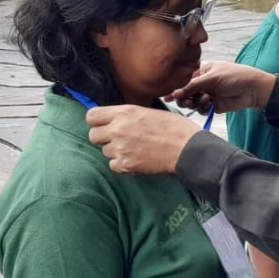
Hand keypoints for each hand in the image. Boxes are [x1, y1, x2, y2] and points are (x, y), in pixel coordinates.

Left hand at [86, 106, 201, 174]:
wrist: (187, 148)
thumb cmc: (174, 127)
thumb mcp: (148, 111)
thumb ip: (127, 115)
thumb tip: (114, 119)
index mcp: (124, 113)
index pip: (91, 116)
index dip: (97, 121)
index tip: (104, 124)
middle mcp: (118, 130)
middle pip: (93, 136)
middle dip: (103, 138)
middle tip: (119, 138)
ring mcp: (120, 148)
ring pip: (105, 151)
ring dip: (115, 151)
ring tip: (134, 148)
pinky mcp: (126, 165)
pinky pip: (113, 165)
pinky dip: (122, 164)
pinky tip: (136, 158)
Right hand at [166, 62, 276, 112]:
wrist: (253, 89)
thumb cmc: (234, 76)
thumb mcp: (212, 78)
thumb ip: (192, 86)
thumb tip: (174, 94)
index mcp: (201, 71)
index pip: (184, 80)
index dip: (175, 89)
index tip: (167, 97)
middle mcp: (202, 83)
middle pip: (185, 93)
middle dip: (184, 98)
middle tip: (186, 101)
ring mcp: (207, 94)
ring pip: (192, 102)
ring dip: (194, 103)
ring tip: (203, 100)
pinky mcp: (213, 105)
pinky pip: (201, 109)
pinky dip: (202, 108)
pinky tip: (209, 104)